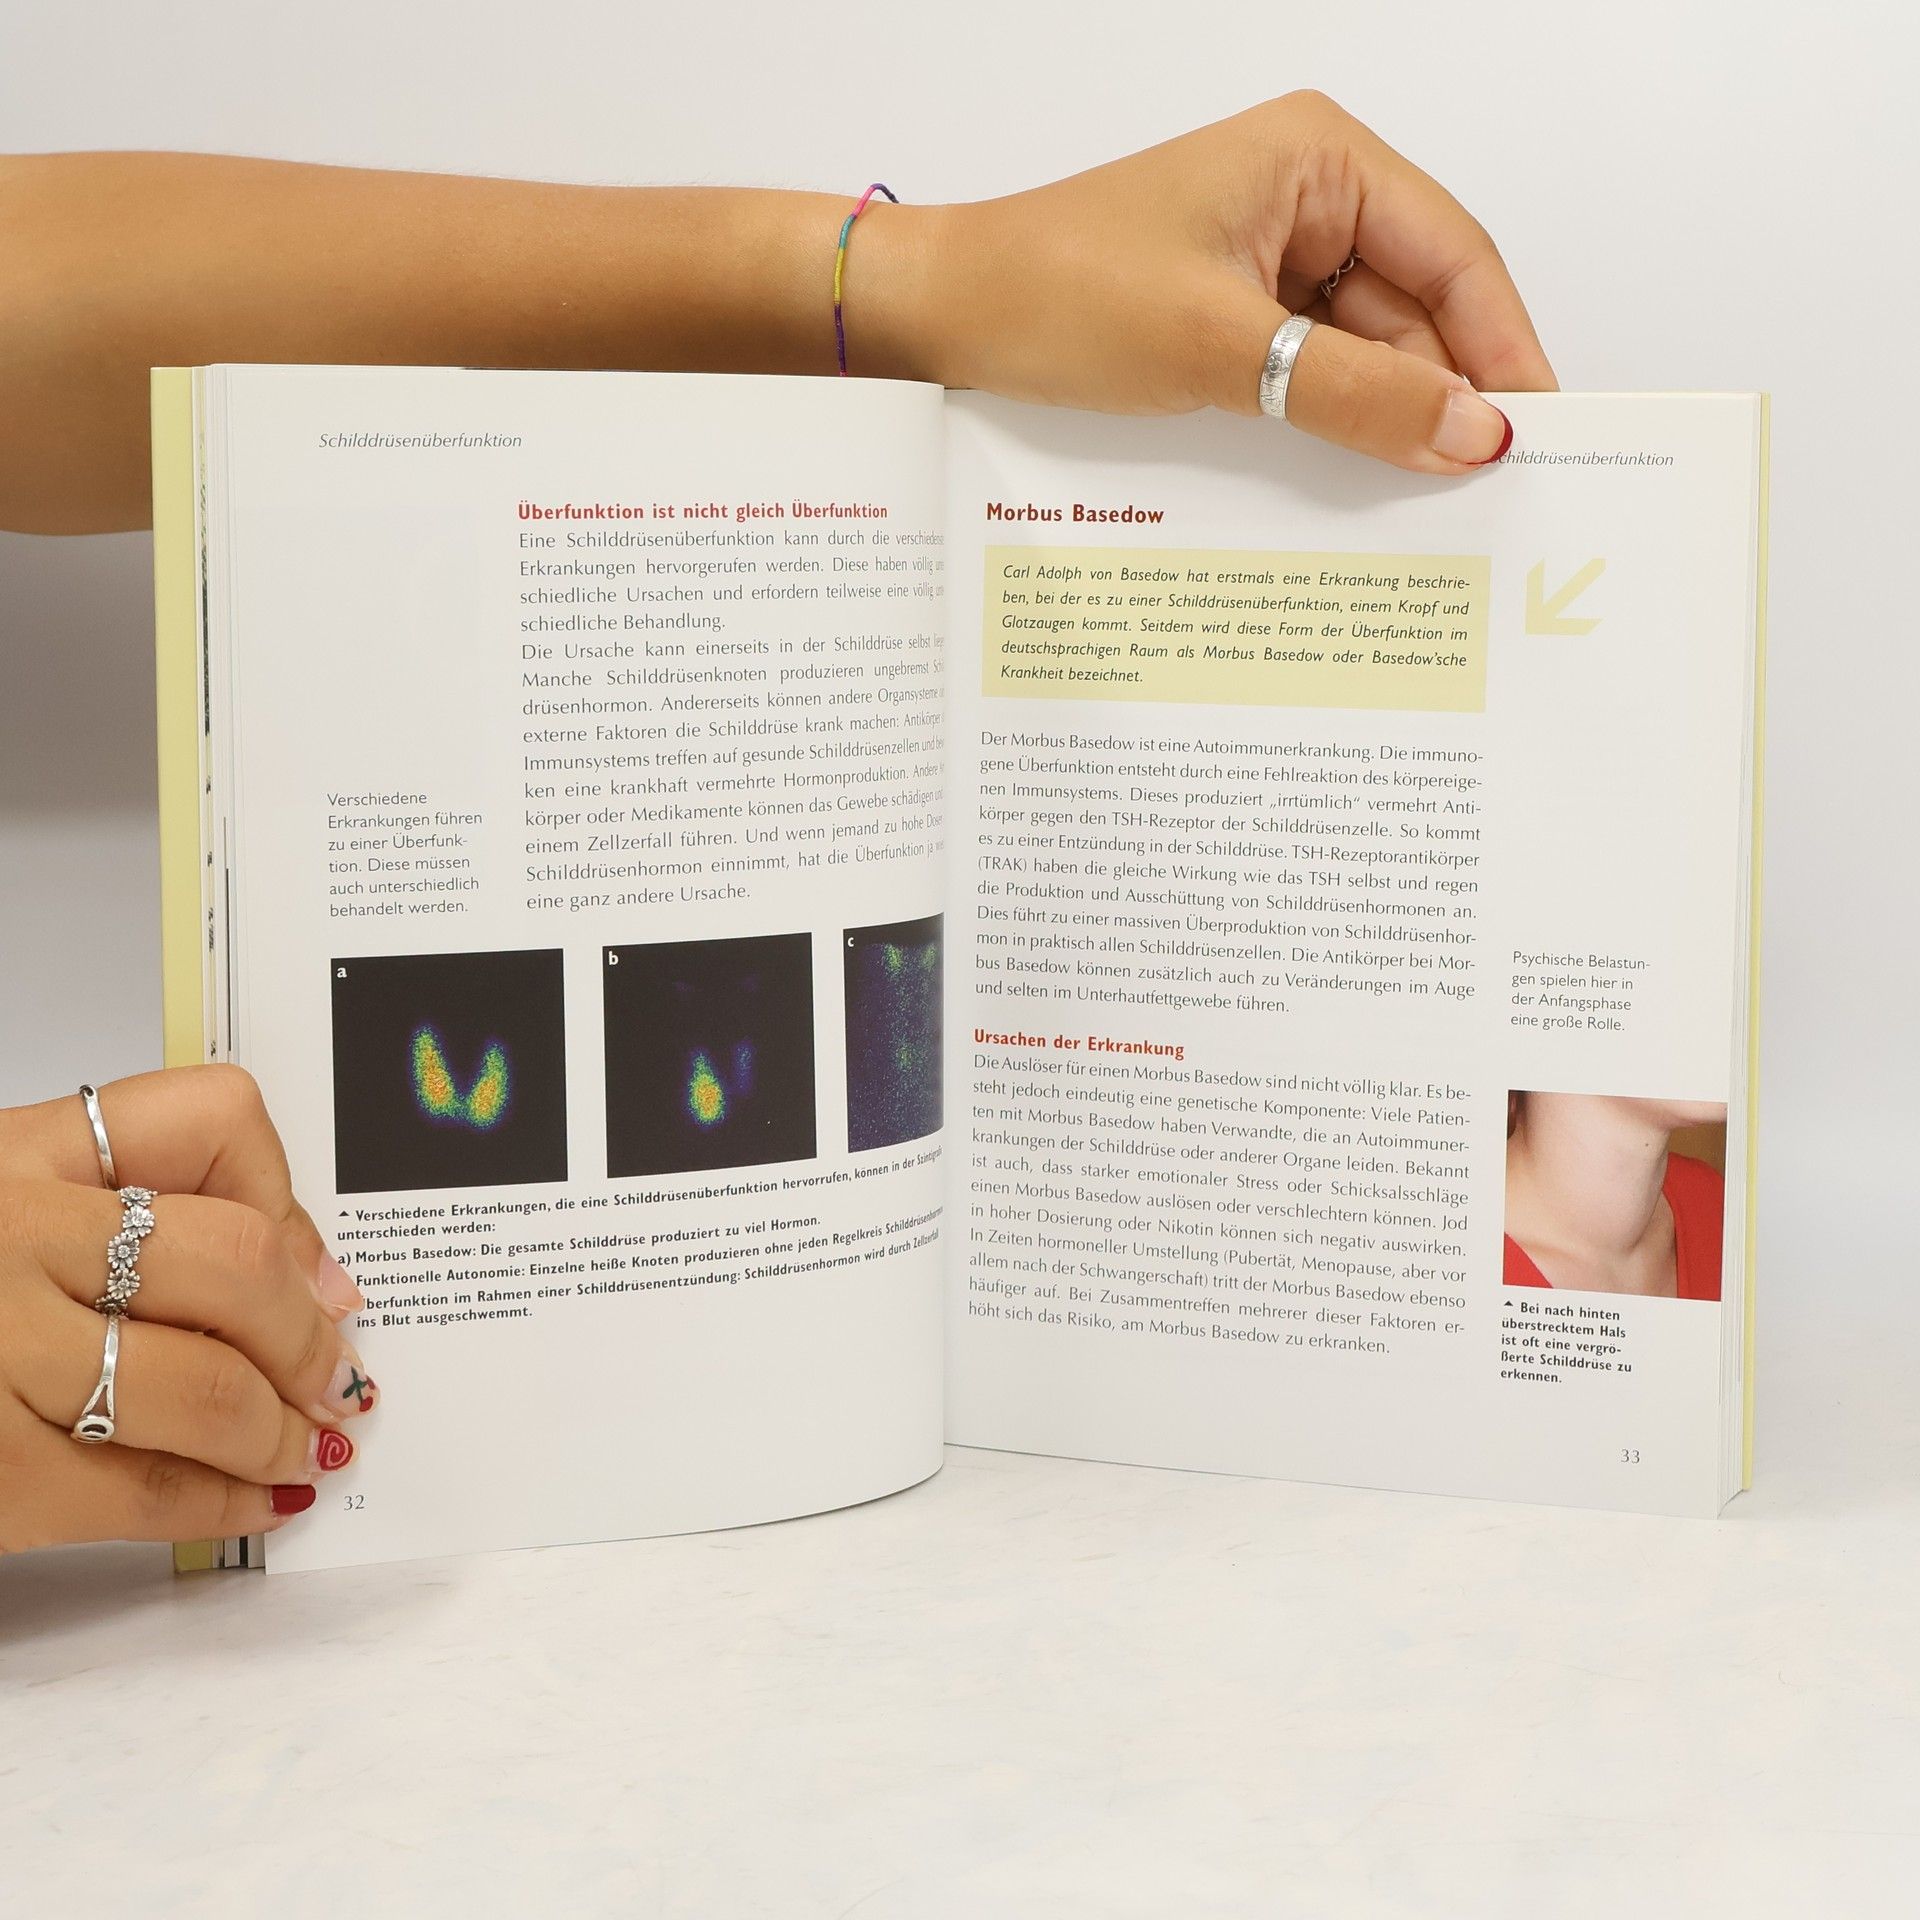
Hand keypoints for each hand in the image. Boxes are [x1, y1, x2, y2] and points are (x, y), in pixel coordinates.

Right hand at [0, 1067, 372, 1550]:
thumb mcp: (2, 1205)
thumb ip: (136, 1210)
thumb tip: (318, 1279)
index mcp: (14, 1155)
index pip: (213, 1118)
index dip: (289, 1197)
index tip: (316, 1266)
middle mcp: (6, 1238)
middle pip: (236, 1262)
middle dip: (309, 1335)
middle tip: (335, 1370)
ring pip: (206, 1388)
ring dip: (282, 1427)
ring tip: (306, 1439)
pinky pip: (142, 1491)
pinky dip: (223, 1502)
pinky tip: (257, 1497)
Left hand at [892, 91, 1556, 471]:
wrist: (943, 318)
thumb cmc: (1060, 294)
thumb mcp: (1223, 349)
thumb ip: (1356, 393)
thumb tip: (1474, 434)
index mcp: (1319, 159)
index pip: (1453, 256)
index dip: (1504, 347)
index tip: (1540, 432)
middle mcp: (1307, 197)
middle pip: (1420, 306)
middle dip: (1450, 393)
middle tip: (1495, 491)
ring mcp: (1270, 259)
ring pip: (1368, 347)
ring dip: (1392, 417)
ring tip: (1435, 502)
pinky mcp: (1235, 315)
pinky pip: (1314, 370)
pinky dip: (1337, 421)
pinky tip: (1363, 479)